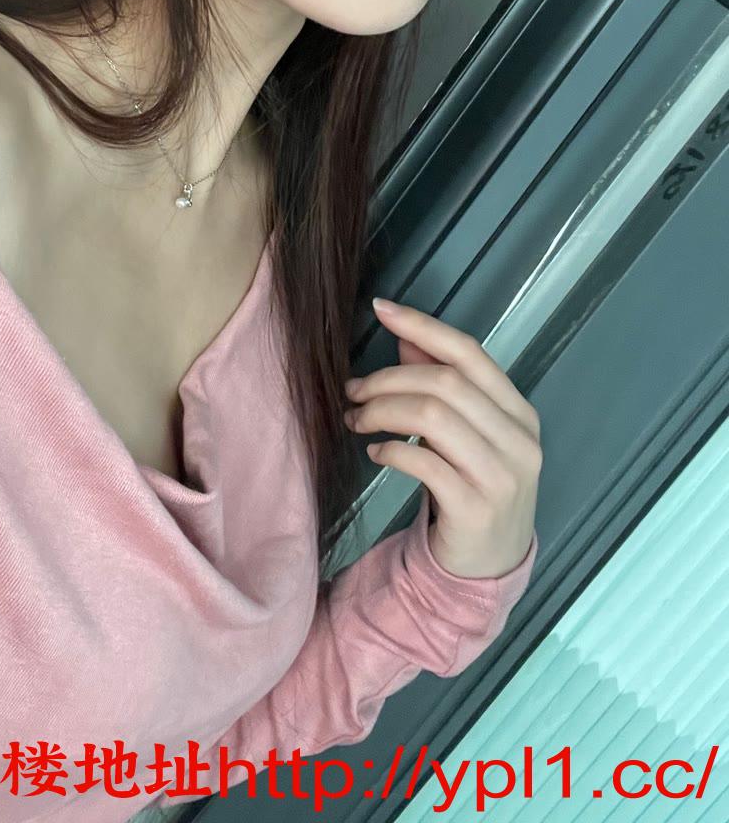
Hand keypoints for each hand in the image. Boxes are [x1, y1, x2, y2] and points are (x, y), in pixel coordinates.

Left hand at [342, 297, 541, 579]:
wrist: (489, 563)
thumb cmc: (472, 486)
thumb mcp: (465, 433)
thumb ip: (442, 385)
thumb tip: (406, 337)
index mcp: (519, 412)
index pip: (469, 352)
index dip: (423, 325)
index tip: (381, 308)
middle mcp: (519, 440)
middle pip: (446, 382)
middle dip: (388, 379)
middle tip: (352, 391)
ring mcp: (502, 476)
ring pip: (433, 417)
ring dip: (383, 411)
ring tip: (357, 420)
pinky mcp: (476, 509)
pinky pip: (424, 463)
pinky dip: (392, 450)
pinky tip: (377, 452)